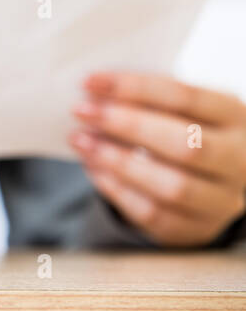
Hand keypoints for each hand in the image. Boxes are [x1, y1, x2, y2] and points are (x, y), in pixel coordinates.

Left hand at [70, 72, 245, 246]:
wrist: (207, 179)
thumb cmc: (182, 128)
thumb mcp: (178, 108)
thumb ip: (146, 99)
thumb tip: (93, 91)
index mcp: (235, 117)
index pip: (186, 97)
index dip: (134, 88)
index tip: (89, 81)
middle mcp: (238, 160)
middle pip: (185, 144)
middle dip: (127, 125)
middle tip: (81, 110)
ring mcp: (223, 200)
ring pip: (173, 186)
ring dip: (117, 161)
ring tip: (80, 140)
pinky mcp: (198, 228)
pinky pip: (154, 213)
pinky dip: (117, 189)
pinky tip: (93, 166)